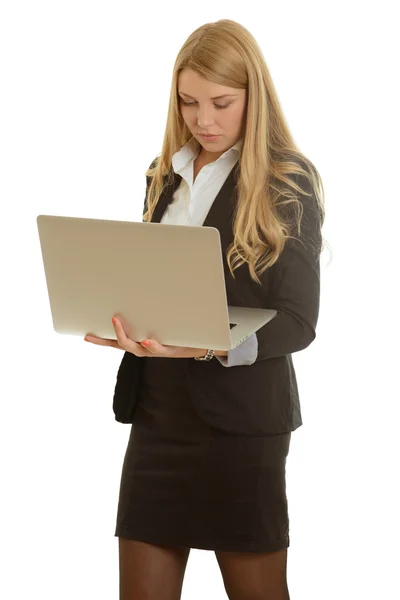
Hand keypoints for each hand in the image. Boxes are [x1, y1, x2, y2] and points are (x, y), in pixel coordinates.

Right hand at [83, 315, 208, 358]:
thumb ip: (149, 311)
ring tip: (116, 321)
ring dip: (124, 335)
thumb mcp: (160, 320)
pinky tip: (147, 340)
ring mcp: (154, 350)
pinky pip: (157, 349)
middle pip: (120, 344)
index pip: (114, 341)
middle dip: (108, 335)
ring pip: (135, 347)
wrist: (199, 344)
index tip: (86, 335)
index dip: (100, 339)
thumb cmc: (176, 331)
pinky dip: (151, 345)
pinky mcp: (168, 350)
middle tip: (99, 324)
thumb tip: (139, 288)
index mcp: (138, 341)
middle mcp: (143, 347)